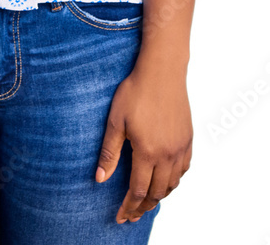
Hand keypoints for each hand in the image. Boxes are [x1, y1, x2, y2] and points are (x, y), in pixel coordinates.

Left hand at [95, 60, 192, 223]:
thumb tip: (100, 179)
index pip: (138, 190)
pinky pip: (184, 169)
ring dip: (159, 195)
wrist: (162, 70)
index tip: (121, 217)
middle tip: (132, 215)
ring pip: (172, 184)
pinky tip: (165, 179)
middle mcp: (167, 154)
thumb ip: (109, 152)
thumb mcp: (115, 120)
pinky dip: (174, 180)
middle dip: (142, 207)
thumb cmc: (136, 91)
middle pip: (156, 192)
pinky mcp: (188, 139)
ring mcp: (180, 147)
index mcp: (147, 151)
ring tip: (146, 200)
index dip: (128, 207)